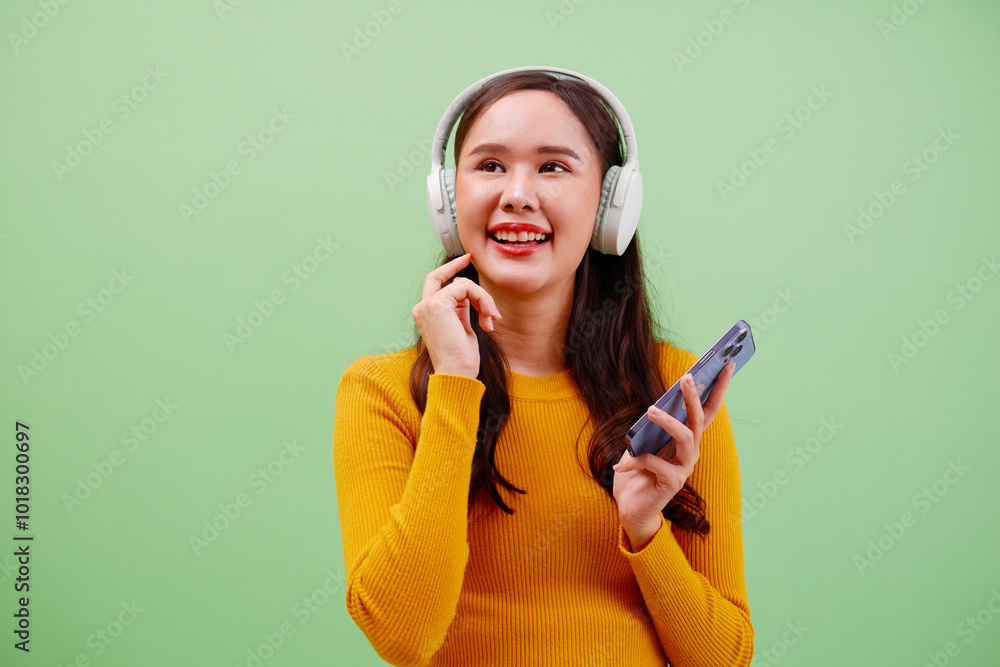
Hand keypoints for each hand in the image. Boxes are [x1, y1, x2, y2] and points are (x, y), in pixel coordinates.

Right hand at [411, 253, 500, 378]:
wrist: (456, 373)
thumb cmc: (461, 359)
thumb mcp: (462, 328)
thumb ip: (461, 309)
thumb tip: (470, 294)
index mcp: (426, 313)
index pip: (435, 282)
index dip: (450, 268)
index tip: (467, 258)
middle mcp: (423, 307)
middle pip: (445, 278)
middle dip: (463, 271)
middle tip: (477, 268)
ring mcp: (428, 305)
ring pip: (462, 284)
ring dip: (483, 299)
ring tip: (491, 319)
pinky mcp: (438, 304)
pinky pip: (466, 288)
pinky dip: (482, 299)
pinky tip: (488, 317)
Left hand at [612, 363, 735, 548]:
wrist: (631, 508)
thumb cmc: (637, 471)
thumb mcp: (641, 442)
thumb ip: (649, 428)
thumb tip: (654, 408)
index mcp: (686, 439)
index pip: (707, 409)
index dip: (718, 387)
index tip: (727, 362)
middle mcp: (690, 452)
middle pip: (699, 419)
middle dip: (694, 396)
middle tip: (687, 376)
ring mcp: (684, 468)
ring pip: (685, 437)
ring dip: (668, 421)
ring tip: (650, 410)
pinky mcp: (672, 483)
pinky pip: (655, 464)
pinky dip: (636, 461)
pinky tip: (620, 467)